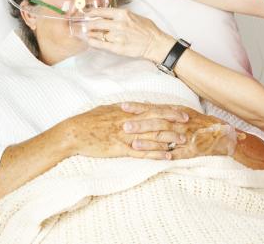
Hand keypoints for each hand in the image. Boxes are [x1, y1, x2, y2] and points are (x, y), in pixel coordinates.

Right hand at [62, 103, 189, 159]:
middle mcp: (129, 121)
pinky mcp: (120, 149)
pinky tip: (166, 156)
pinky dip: (156, 154)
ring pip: (152, 136)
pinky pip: (142, 152)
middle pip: (156, 120)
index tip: (181, 111)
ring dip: (169, 138)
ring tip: (183, 141)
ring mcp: (125, 135)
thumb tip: (134, 106)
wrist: (74, 132)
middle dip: (174, 122)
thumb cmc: (89, 120)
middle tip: (188, 124)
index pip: (152, 109)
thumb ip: (124, 109)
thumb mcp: (108, 109)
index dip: (168, 110)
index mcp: (127, 111)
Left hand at [84, 7, 174, 61]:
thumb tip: (109, 15)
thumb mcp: (135, 16)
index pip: (102, 11)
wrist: (155, 43)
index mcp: (123, 14)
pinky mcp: (117, 47)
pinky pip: (101, 44)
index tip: (86, 13)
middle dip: (88, 24)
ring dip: (90, 33)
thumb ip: (122, 15)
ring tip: (87, 33)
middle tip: (84, 25)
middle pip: (96, 23)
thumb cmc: (147, 29)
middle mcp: (118, 24)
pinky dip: (94, 42)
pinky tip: (90, 41)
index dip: (92, 12)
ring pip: (97, 34)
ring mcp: (117, 36)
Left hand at [120, 103, 244, 159]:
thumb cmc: (198, 122)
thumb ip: (163, 110)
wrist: (222, 132)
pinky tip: (158, 158)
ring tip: (133, 144)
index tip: (122, 106)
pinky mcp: (191, 150)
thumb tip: (145, 106)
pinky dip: (169, 156)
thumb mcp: (181, 112)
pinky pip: (179, 154)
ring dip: (149, 142)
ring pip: (165, 139)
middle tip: (124, 126)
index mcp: (175, 112)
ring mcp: (185, 137)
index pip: (153, 109)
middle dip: (140, 125)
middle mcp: (179, 123)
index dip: (138, 107)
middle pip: (157, 123)